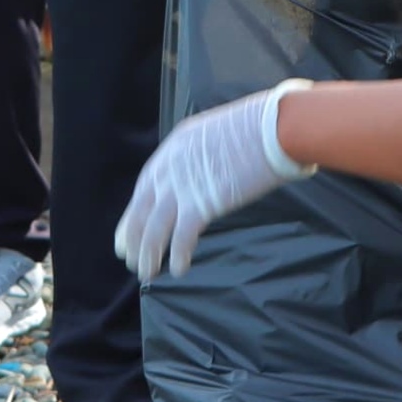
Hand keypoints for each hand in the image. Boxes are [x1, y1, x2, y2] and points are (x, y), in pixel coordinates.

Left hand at [116, 80, 317, 279]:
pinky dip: (177, 256)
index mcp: (172, 148)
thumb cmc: (256, 128)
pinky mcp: (202, 204)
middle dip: (132, 239)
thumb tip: (205, 174)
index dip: (134, 213)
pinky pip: (181, 237)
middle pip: (140, 210)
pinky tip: (178, 270)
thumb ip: (201, 156)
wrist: (272, 128)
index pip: (144, 186)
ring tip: (147, 274)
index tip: (129, 232)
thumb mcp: (214, 134)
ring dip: (148, 255)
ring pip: (154, 229)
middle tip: (129, 259)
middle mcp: (169, 168)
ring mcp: (183, 187)